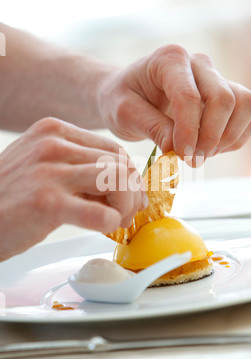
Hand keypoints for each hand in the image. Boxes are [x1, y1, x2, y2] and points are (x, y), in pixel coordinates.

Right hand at [0, 117, 146, 261]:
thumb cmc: (9, 197)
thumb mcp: (41, 166)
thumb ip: (78, 167)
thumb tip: (126, 183)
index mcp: (53, 131)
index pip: (112, 149)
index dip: (127, 175)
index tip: (126, 195)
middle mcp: (52, 145)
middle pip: (119, 164)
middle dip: (131, 193)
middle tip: (125, 213)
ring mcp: (48, 171)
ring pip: (117, 182)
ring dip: (125, 207)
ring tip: (115, 221)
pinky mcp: (46, 203)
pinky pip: (101, 213)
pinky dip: (111, 223)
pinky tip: (102, 228)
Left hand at [99, 45, 250, 164]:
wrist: (128, 94)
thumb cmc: (122, 99)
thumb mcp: (124, 113)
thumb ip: (152, 128)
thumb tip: (178, 150)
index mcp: (169, 59)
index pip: (190, 97)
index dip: (190, 131)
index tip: (182, 156)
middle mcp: (199, 63)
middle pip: (225, 99)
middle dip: (211, 136)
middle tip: (192, 160)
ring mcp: (217, 77)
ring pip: (245, 105)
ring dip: (227, 137)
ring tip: (201, 153)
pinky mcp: (227, 94)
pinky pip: (248, 117)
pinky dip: (235, 138)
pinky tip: (210, 148)